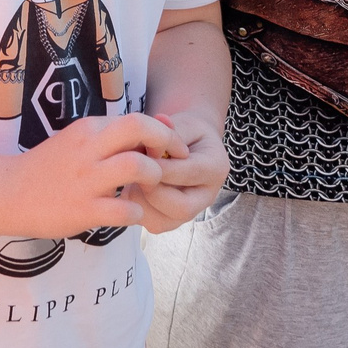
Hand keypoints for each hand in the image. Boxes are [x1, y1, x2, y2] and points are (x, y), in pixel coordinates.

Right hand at [3, 112, 175, 237]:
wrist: (7, 193)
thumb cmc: (46, 169)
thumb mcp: (76, 142)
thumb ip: (107, 138)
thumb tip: (146, 138)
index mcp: (88, 129)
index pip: (136, 120)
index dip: (161, 132)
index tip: (168, 148)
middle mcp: (89, 149)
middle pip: (140, 129)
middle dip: (165, 142)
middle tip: (173, 161)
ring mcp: (86, 179)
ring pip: (136, 165)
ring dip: (154, 176)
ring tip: (151, 188)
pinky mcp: (82, 209)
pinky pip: (124, 208)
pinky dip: (136, 212)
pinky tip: (133, 214)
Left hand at [132, 111, 227, 233]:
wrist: (190, 145)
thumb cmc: (186, 132)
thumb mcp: (185, 123)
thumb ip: (171, 130)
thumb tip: (152, 135)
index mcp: (216, 167)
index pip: (190, 172)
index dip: (162, 167)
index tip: (139, 157)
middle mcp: (207, 196)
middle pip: (183, 208)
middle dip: (153, 192)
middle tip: (134, 174)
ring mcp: (190, 212)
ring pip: (164, 222)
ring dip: (141, 203)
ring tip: (131, 181)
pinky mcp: (171, 220)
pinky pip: (152, 224)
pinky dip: (136, 209)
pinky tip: (130, 188)